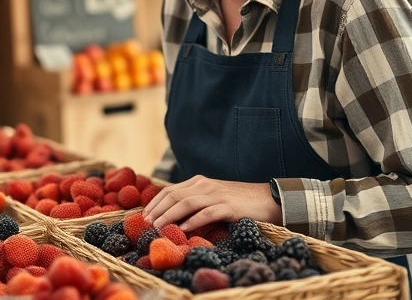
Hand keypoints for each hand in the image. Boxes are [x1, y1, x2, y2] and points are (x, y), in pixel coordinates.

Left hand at [143, 175, 282, 232]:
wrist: (268, 199)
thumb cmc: (238, 202)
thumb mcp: (212, 198)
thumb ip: (195, 203)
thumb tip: (173, 219)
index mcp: (198, 182)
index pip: (170, 191)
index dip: (154, 203)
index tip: (143, 216)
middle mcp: (204, 185)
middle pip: (173, 195)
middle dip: (157, 210)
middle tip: (145, 224)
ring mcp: (216, 195)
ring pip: (186, 203)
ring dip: (169, 216)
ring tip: (158, 227)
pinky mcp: (228, 206)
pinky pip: (207, 213)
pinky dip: (193, 220)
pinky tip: (183, 229)